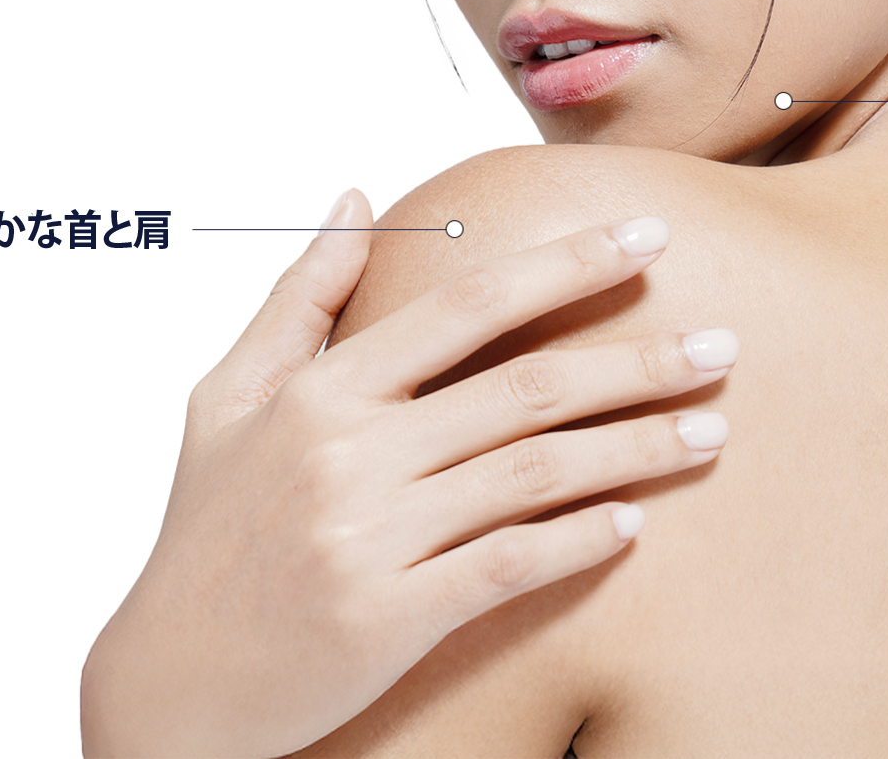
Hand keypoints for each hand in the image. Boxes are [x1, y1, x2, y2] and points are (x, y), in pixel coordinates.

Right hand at [77, 188, 736, 758]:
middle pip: (526, 387)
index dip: (566, 265)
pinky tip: (635, 521)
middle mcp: (352, 453)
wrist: (165, 689)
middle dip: (637, 359)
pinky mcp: (389, 616)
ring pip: (535, 472)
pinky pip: (509, 564)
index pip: (468, 306)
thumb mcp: (225, 399)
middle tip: (722, 343)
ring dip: (636, 446)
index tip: (645, 241)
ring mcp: (371, 536)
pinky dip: (578, 539)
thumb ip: (299, 296)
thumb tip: (352, 199)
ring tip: (710, 430)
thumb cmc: (203, 534)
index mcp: (322, 390)